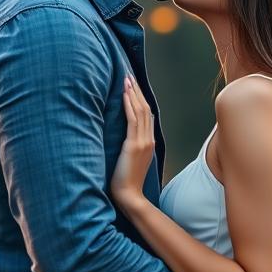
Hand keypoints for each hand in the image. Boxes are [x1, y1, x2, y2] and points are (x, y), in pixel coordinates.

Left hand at [111, 76, 154, 207]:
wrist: (130, 196)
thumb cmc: (125, 183)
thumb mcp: (130, 161)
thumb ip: (130, 148)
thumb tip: (122, 139)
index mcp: (149, 143)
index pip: (146, 115)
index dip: (140, 99)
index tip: (133, 86)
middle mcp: (149, 140)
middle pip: (145, 109)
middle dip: (137, 91)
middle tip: (129, 75)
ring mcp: (143, 142)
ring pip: (140, 111)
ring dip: (133, 93)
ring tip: (126, 78)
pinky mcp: (134, 145)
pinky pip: (132, 120)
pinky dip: (129, 105)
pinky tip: (125, 94)